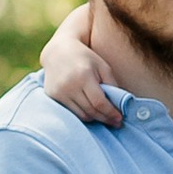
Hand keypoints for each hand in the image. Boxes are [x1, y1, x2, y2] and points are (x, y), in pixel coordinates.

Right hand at [38, 11, 121, 126]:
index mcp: (83, 76)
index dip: (111, 113)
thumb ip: (112, 85)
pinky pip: (71, 112)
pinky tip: (91, 111)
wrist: (58, 52)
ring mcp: (59, 92)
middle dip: (105, 119)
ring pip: (81, 115)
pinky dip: (82, 114)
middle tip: (115, 122)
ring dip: (94, 118)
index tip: (120, 119)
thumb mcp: (103, 67)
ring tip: (104, 116)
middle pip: (90, 111)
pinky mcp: (52, 96)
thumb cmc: (86, 58)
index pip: (99, 102)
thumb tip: (120, 105)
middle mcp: (69, 85)